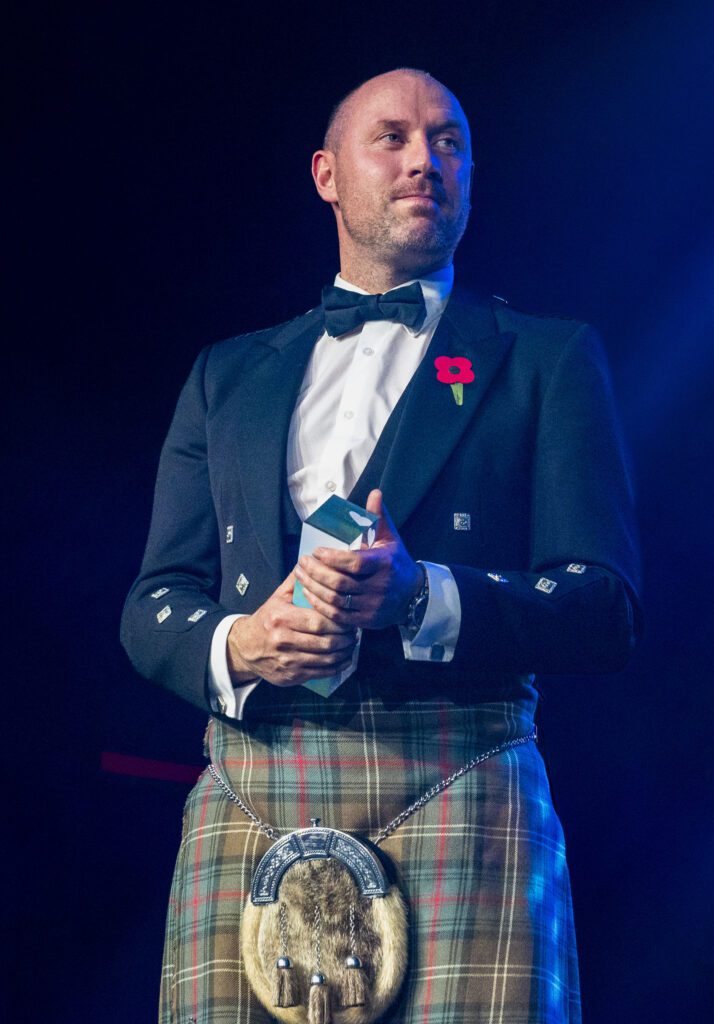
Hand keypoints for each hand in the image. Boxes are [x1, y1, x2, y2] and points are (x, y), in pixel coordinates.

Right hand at [226, 570, 358, 686]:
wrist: (245, 647)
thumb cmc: (266, 620)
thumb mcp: (277, 597)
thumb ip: (297, 581)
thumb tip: (315, 562)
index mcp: (281, 618)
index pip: (318, 621)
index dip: (338, 621)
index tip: (348, 618)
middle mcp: (283, 640)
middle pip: (325, 641)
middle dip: (346, 638)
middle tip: (354, 632)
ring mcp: (287, 661)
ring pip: (326, 659)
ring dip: (345, 652)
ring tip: (351, 644)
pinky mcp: (291, 676)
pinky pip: (321, 673)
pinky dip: (337, 666)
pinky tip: (344, 658)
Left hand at [293, 489, 422, 629]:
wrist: (412, 595)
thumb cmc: (395, 562)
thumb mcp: (390, 538)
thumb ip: (379, 517)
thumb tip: (375, 492)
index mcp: (383, 565)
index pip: (353, 563)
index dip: (331, 558)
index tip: (316, 551)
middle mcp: (379, 587)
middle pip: (340, 583)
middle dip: (316, 573)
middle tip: (301, 562)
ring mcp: (372, 606)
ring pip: (336, 600)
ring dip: (314, 588)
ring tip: (300, 575)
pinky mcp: (366, 621)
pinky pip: (338, 616)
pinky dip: (320, 605)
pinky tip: (309, 594)